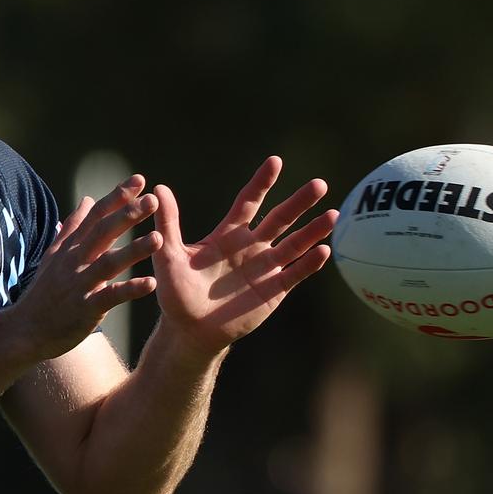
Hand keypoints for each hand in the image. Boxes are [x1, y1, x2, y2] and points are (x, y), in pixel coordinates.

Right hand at [16, 175, 163, 359]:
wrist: (25, 330)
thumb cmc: (44, 292)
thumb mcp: (54, 254)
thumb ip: (73, 226)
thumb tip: (88, 199)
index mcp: (71, 247)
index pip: (96, 215)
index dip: (117, 197)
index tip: (139, 180)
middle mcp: (75, 261)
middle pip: (103, 232)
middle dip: (128, 215)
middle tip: (152, 200)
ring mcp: (80, 284)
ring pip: (109, 263)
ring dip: (134, 250)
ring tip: (159, 238)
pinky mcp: (85, 309)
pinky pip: (110, 297)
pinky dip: (130, 290)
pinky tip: (151, 283)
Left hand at [151, 156, 337, 358]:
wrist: (190, 331)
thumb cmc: (175, 293)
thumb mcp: (168, 256)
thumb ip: (168, 224)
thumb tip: (158, 189)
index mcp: (228, 234)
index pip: (249, 201)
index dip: (262, 182)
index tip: (275, 162)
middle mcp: (251, 247)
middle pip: (280, 219)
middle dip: (299, 202)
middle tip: (319, 184)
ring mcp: (265, 268)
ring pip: (294, 244)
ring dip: (314, 230)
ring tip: (333, 214)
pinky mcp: (274, 291)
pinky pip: (295, 274)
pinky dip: (309, 263)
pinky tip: (324, 250)